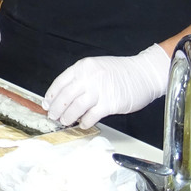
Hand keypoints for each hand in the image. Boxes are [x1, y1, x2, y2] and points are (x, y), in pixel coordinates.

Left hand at [44, 44, 168, 129]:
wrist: (144, 73)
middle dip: (56, 108)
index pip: (60, 83)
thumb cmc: (121, 71)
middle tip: (52, 115)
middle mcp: (89, 77)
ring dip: (68, 116)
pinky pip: (92, 115)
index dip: (51, 96)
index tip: (46, 103)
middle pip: (65, 96)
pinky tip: (83, 124)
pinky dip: (85, 121)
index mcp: (83, 67)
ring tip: (64, 121)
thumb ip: (81, 78)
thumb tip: (66, 95)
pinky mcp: (110, 103)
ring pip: (76, 107)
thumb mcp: (96, 67)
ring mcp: (99, 90)